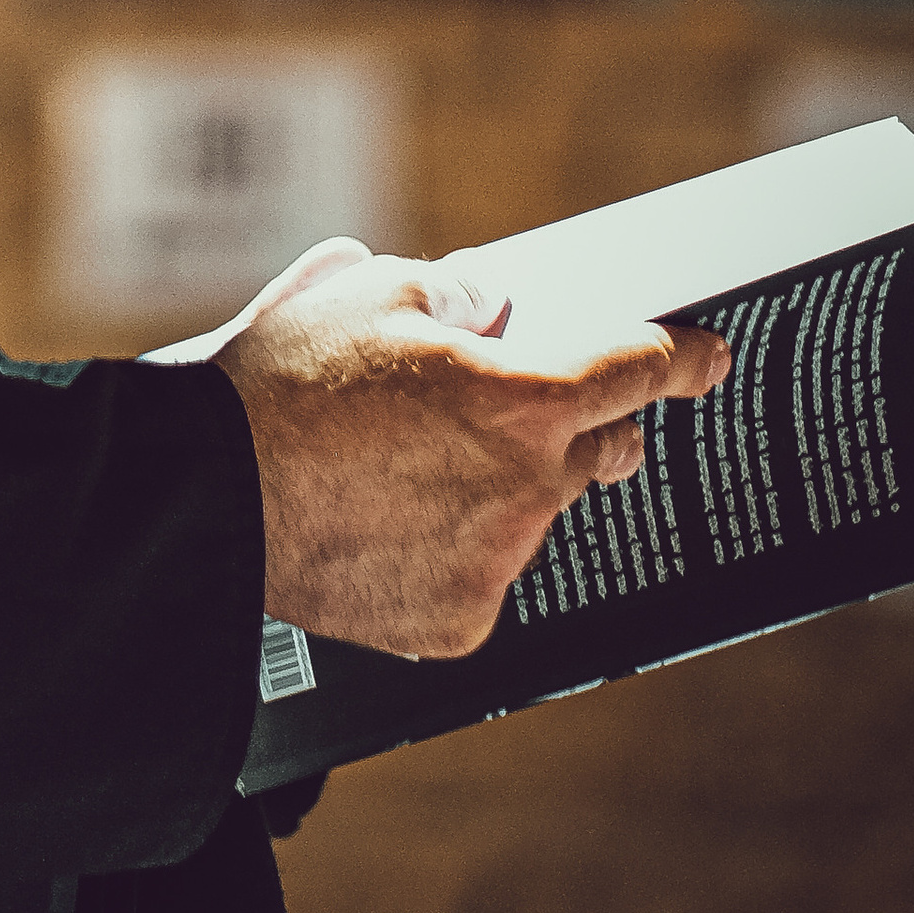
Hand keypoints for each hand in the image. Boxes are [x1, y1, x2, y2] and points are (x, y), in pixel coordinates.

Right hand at [215, 246, 731, 659]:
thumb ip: (453, 293)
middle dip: (589, 427)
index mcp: (522, 398)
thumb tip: (490, 308)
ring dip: (502, 489)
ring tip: (406, 470)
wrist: (205, 498)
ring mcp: (497, 563)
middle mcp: (529, 488)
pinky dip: (451, 551)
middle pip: (603, 451)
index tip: (708, 358)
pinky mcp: (457, 622)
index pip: (638, 369)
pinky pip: (481, 577)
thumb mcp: (366, 290)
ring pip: (533, 515)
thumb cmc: (282, 382)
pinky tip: (387, 525)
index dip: (683, 357)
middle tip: (532, 414)